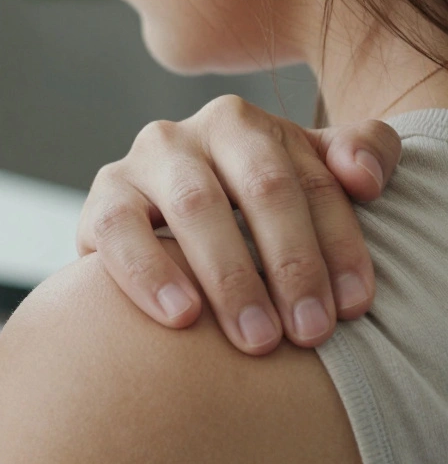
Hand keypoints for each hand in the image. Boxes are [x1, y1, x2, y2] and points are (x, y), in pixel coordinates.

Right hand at [78, 94, 401, 354]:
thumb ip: (357, 156)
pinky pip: (120, 233)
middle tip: (309, 333)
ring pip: (196, 208)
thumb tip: (365, 179)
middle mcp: (191, 134)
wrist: (144, 236)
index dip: (339, 244)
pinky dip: (151, 274)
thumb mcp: (299, 178)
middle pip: (261, 189)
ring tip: (256, 338)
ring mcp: (139, 164)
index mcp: (245, 125)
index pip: (309, 181)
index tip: (353, 308)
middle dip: (292, 265)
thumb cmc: (234, 218)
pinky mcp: (98, 204)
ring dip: (232, 277)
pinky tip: (182, 316)